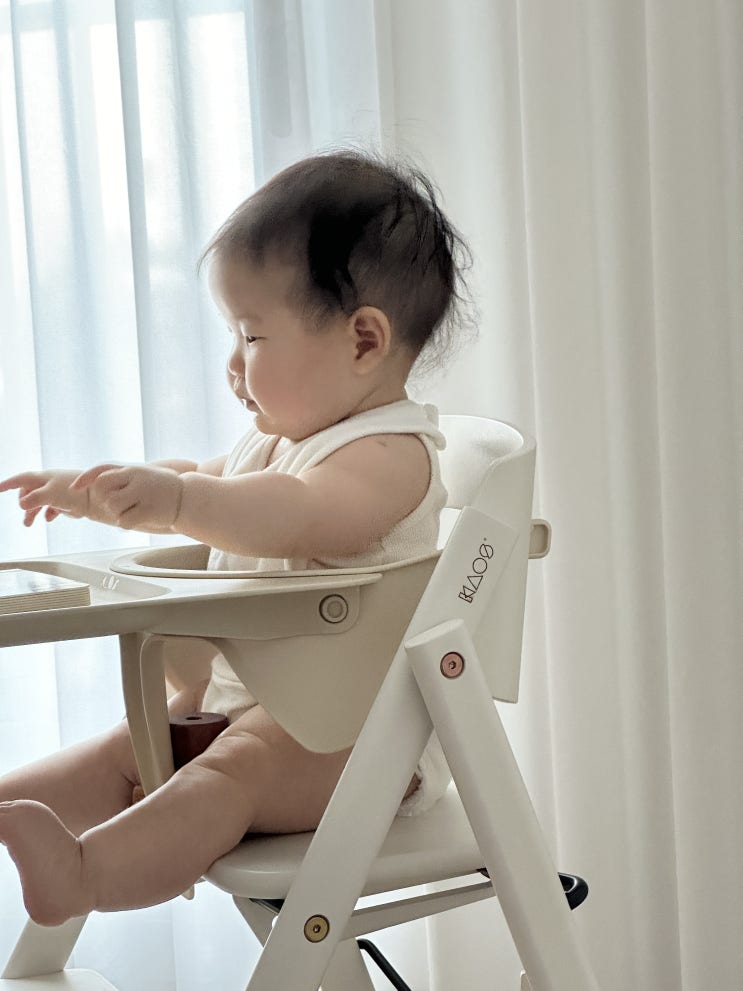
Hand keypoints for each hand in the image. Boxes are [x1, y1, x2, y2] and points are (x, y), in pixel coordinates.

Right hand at [0, 469, 88, 526]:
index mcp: (43, 478)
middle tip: (23, 513)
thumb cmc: (75, 490)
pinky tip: (48, 518)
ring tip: (28, 523)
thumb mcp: (50, 494)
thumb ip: (34, 499)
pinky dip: (48, 513)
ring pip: (40, 502)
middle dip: (23, 502)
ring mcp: (58, 492)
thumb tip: (22, 504)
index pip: (21, 479)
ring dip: (33, 513)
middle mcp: (49, 483)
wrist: (98, 496)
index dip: (8, 484)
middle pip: (29, 492)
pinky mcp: (67, 502)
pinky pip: (52, 508)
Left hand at [70, 463, 184, 531]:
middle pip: (102, 488)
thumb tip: (91, 483)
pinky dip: (127, 523)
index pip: (101, 470)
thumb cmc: (160, 488)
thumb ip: (119, 477)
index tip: (73, 488)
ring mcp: (144, 492)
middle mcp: (136, 477)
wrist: (188, 497)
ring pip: (111, 506)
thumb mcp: (140, 476)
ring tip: (132, 511)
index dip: (84, 479)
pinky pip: (123, 521)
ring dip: (116, 513)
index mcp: (131, 469)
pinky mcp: (150, 509)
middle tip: (117, 504)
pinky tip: (139, 518)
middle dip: (103, 499)